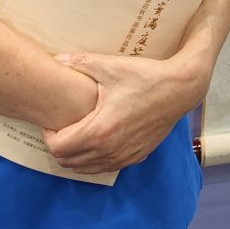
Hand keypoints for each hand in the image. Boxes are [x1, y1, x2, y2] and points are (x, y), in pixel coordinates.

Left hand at [42, 50, 196, 174]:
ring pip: (85, 169)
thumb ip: (80, 63)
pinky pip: (104, 167)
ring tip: (78, 133)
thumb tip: (56, 59)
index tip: (54, 120)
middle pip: (67, 162)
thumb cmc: (145, 77)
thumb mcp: (111, 67)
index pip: (58, 148)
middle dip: (59, 146)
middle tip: (63, 126)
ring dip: (75, 155)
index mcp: (99, 130)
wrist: (180, 89)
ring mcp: (123, 157)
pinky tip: (98, 138)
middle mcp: (109, 150)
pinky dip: (94, 159)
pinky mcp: (135, 157)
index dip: (49, 135)